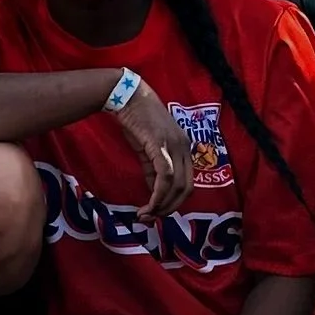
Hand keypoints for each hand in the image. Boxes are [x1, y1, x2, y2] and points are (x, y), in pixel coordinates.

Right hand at [115, 81, 194, 219]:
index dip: (175, 202)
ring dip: (162, 205)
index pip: (187, 183)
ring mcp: (174, 147)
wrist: (127, 96)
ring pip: (176, 186)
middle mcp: (184, 148)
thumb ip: (152, 168)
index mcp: (184, 148)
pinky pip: (164, 177)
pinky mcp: (160, 146)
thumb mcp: (148, 148)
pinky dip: (157, 196)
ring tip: (146, 215)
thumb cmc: (136, 119)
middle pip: (186, 188)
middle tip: (153, 218)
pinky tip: (147, 205)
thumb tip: (154, 191)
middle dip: (170, 208)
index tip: (158, 212)